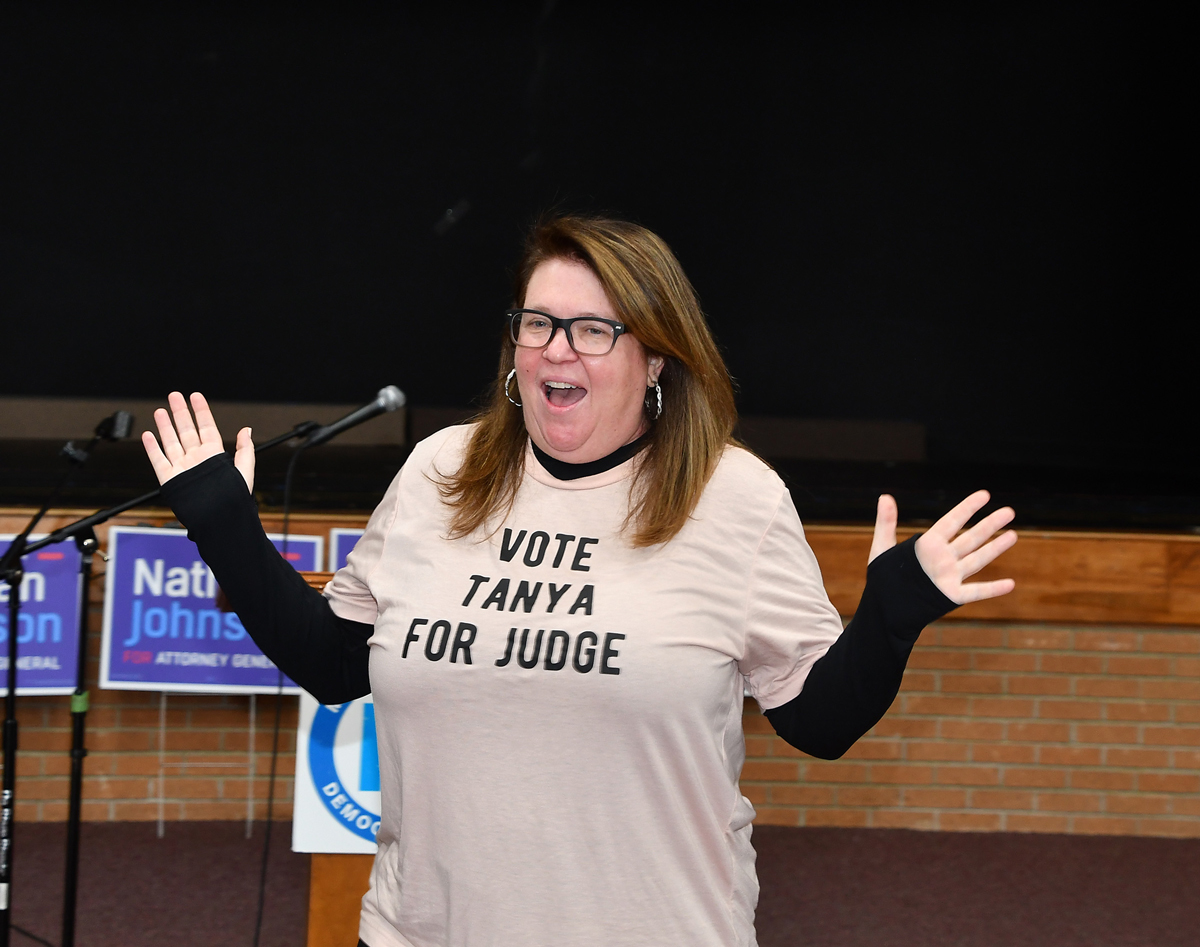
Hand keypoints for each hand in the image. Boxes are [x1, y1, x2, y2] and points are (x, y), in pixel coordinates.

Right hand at [142, 391, 254, 491]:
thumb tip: (247, 430)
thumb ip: (245, 450)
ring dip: (165, 426)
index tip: (196, 396)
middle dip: (180, 412)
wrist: (217, 519)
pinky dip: (152, 447)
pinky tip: (148, 435)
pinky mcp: (170, 479)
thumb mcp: (244, 472)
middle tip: (174, 395)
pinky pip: (159, 460)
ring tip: (160, 410)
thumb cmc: (233, 499)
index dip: (201, 411)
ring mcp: (182, 468)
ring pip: (171, 442)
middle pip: (186, 430)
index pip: (207, 428)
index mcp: (215, 456)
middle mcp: (197, 459)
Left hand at [868, 490, 1015, 604]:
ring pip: (977, 559)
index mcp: (928, 544)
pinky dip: (992, 589)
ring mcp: (950, 576)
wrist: (885, 607)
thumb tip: (884, 496)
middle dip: (989, 525)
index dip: (968, 508)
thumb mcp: (882, 547)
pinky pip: (975, 592)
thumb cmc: (885, 576)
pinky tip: (1010, 584)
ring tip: (1013, 535)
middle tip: (1009, 511)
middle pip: (971, 538)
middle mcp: (943, 558)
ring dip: (995, 549)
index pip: (952, 522)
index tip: (985, 494)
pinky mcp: (951, 596)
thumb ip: (886, 523)